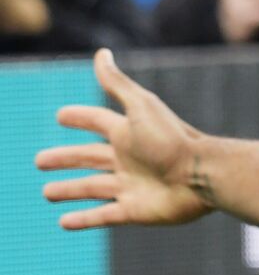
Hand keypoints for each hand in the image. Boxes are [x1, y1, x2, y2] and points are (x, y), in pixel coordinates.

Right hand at [35, 49, 211, 228]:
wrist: (202, 176)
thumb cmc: (172, 140)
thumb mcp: (141, 107)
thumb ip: (117, 84)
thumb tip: (101, 53)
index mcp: (128, 133)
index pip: (97, 122)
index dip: (79, 118)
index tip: (60, 115)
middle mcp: (129, 159)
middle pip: (89, 157)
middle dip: (65, 158)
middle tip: (39, 160)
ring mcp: (131, 186)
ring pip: (92, 188)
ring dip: (69, 190)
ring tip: (46, 192)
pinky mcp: (135, 210)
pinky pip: (103, 216)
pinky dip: (84, 219)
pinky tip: (64, 222)